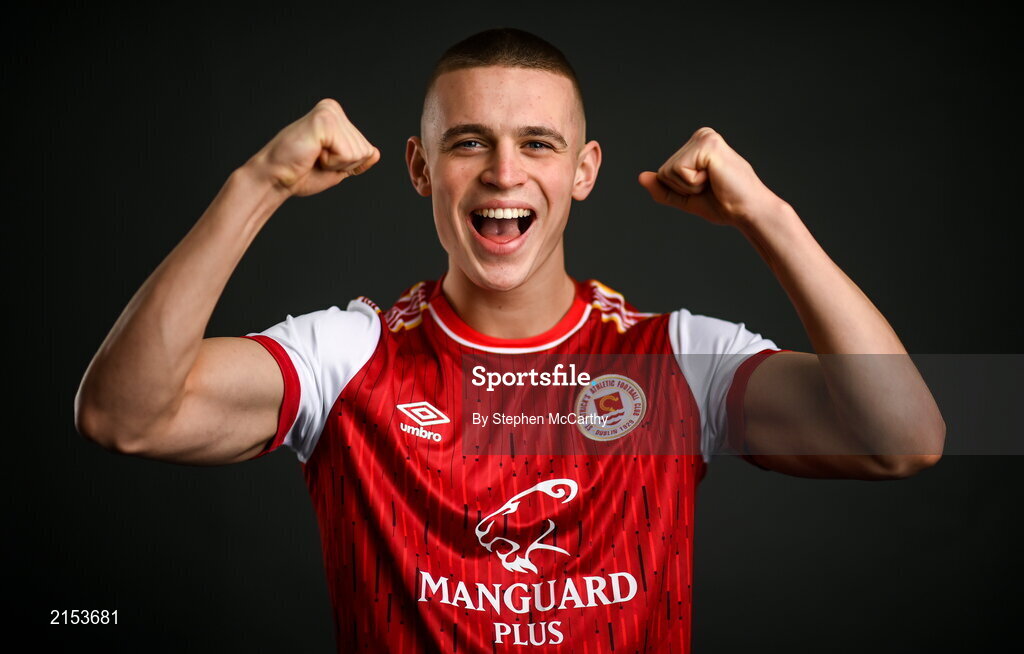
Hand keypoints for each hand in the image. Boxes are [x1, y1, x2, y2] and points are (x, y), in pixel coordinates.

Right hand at [246, 98, 380, 196]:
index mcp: (337, 118)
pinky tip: (313, 154)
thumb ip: (357, 160)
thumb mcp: (337, 168)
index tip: (322, 160)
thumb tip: (376, 153)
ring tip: (313, 156)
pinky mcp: (324, 120)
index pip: (367, 150)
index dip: (348, 165)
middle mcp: (334, 110)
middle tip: (316, 159)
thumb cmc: (300, 174)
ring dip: (336, 163)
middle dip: (343, 164)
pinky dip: (331, 162)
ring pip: (357, 153)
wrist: (275, 178)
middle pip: (364, 150)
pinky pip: (347, 153)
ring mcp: (329, 113)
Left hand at [638, 127, 784, 226]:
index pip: (664, 172)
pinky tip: (714, 178)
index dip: (680, 189)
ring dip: (689, 186)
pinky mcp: (707, 145)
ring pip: (668, 171)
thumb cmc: (723, 204)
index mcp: (697, 145)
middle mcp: (701, 136)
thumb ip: (663, 189)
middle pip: (664, 170)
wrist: (746, 211)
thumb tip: (641, 177)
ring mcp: (704, 138)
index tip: (706, 188)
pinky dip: (693, 183)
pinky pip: (678, 171)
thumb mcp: (686, 198)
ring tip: (713, 182)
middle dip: (683, 188)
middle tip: (711, 186)